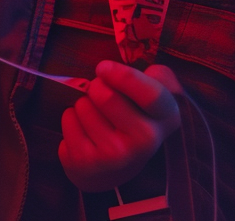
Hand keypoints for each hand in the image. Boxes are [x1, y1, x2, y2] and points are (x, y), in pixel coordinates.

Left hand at [58, 60, 181, 193]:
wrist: (114, 168)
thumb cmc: (134, 117)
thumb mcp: (154, 95)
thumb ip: (158, 77)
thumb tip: (147, 72)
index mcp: (166, 119)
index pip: (151, 96)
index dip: (124, 77)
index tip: (103, 67)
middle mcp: (144, 143)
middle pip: (106, 96)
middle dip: (97, 86)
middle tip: (100, 92)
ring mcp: (115, 157)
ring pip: (84, 106)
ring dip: (84, 102)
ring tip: (95, 116)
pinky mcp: (87, 163)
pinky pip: (68, 118)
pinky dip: (71, 117)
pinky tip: (83, 130)